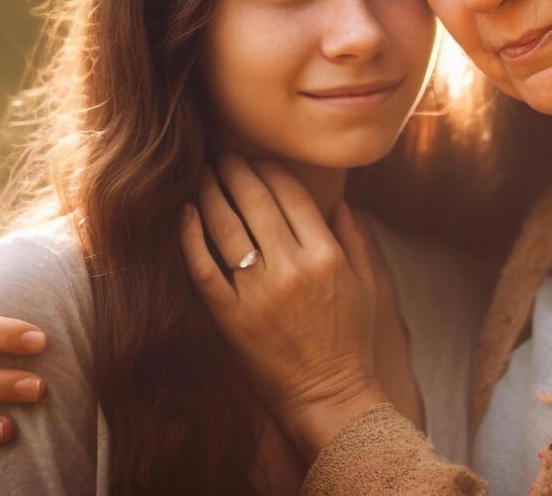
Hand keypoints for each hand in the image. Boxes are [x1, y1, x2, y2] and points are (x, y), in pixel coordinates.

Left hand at [180, 153, 391, 461]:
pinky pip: (203, 268)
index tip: (253, 156)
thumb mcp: (367, 287)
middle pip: (255, 201)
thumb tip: (340, 201)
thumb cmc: (352, 343)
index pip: (291, 194)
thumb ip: (356, 239)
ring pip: (226, 227)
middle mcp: (292, 268)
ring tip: (199, 174)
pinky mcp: (230, 319)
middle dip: (233, 169)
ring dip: (209, 193)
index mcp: (327, 256)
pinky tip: (184, 214)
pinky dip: (190, 237)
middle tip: (217, 153)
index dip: (267, 168)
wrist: (330, 399)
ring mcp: (259, 293)